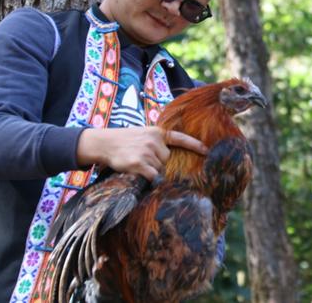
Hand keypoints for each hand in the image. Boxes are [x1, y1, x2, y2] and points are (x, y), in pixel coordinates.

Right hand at [77, 127, 207, 179]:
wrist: (104, 143)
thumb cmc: (126, 140)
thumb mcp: (144, 133)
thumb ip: (158, 142)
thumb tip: (170, 159)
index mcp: (158, 132)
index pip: (180, 138)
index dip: (195, 145)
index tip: (207, 151)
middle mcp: (154, 141)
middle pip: (168, 160)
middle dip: (161, 163)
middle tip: (146, 160)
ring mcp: (146, 152)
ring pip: (160, 169)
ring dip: (152, 171)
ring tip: (138, 163)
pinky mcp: (138, 163)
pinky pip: (152, 176)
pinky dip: (150, 179)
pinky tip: (140, 173)